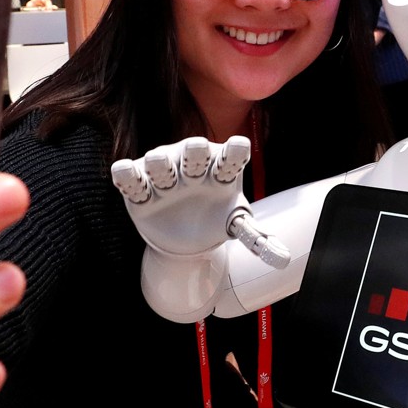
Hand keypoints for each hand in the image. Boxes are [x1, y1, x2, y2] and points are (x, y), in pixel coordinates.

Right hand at [111, 136, 253, 258]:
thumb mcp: (234, 224)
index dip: (234, 152)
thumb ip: (256, 238)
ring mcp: (165, 176)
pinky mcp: (140, 191)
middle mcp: (191, 166)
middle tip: (197, 149)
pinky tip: (124, 171)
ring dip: (160, 163)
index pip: (231, 157)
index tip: (239, 147)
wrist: (184, 235)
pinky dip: (126, 175)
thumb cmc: (214, 218)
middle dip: (195, 151)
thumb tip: (283, 259)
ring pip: (159, 162)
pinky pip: (130, 180)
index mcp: (220, 169)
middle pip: (193, 152)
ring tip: (161, 166)